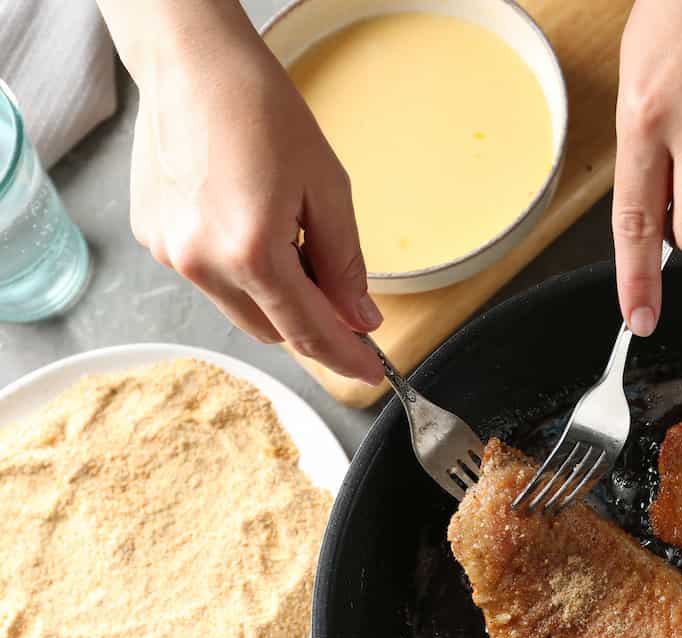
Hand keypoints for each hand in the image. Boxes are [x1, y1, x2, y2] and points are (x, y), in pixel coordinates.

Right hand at [98, 1, 383, 383]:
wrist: (192, 62)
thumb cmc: (262, 110)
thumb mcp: (328, 188)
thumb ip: (345, 264)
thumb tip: (360, 320)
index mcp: (250, 252)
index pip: (308, 332)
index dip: (345, 357)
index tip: (371, 373)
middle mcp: (201, 263)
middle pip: (272, 331)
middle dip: (312, 326)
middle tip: (345, 301)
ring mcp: (170, 254)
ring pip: (240, 308)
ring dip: (277, 298)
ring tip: (295, 240)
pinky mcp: (153, 239)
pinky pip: (210, 278)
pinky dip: (241, 271)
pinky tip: (253, 223)